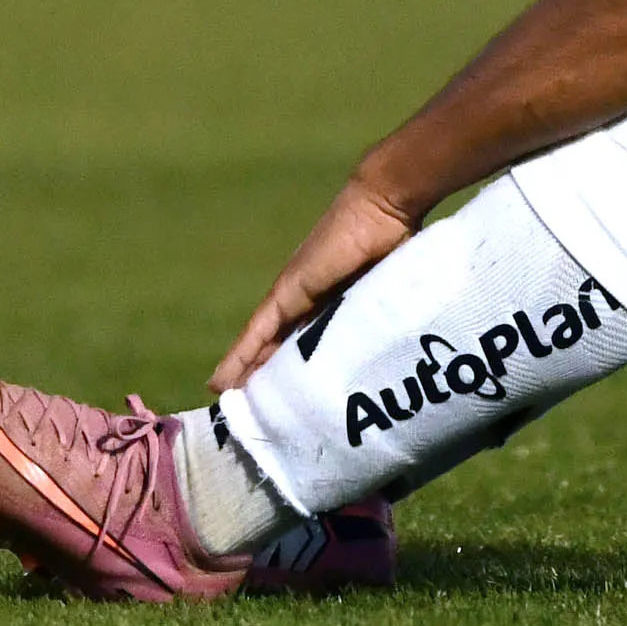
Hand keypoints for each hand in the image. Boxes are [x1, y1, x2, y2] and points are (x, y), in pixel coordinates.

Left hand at [215, 174, 417, 392]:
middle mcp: (307, 302)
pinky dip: (239, 357)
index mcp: (332, 306)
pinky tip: (221, 381)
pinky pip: (259, 333)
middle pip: (277, 351)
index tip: (283, 408)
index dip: (290, 376)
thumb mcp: (389, 297)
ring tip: (228, 406)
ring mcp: (294, 296)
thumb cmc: (400, 244)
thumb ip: (384, 321)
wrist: (385, 206)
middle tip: (249, 419)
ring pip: (262, 347)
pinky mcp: (288, 292)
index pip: (303, 348)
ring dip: (246, 376)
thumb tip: (405, 359)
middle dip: (264, 382)